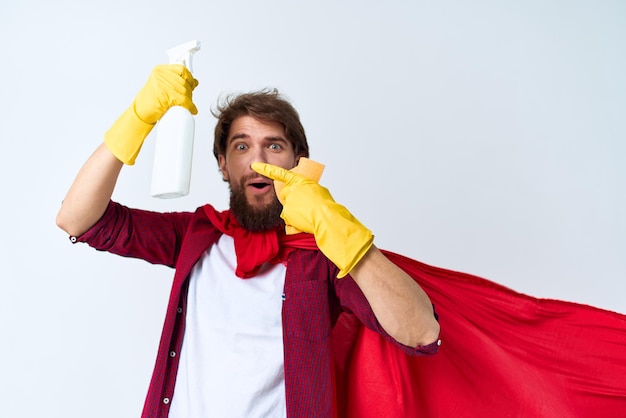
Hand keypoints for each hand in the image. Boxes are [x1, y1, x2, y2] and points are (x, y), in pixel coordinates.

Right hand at [134, 64, 198, 123]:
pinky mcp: (163, 95)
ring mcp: (161, 84)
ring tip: (189, 105)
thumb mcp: (163, 85)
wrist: (141, 110)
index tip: (192, 85)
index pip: (181, 69)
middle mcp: (160, 74)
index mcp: (161, 70)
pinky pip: (182, 100)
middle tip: (189, 99)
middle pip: (184, 82)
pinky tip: (191, 109)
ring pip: (184, 91)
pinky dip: (189, 106)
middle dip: (189, 92)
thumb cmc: (152, 99)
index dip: (189, 78)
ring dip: (189, 100)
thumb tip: (195, 81)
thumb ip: (176, 81)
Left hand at [252, 162, 372, 277]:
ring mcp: (288, 202)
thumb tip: (305, 195)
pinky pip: (289, 217)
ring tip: (309, 214)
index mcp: (300, 181)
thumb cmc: (326, 205)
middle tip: (305, 205)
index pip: (280, 173)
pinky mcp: (287, 213)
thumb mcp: (319, 190)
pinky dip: (295, 220)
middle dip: (292, 199)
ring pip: (288, 206)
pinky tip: (305, 221)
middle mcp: (291, 189)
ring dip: (295, 211)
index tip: (255, 166)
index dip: (266, 169)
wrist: (327, 218)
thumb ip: (308, 190)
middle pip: (285, 194)